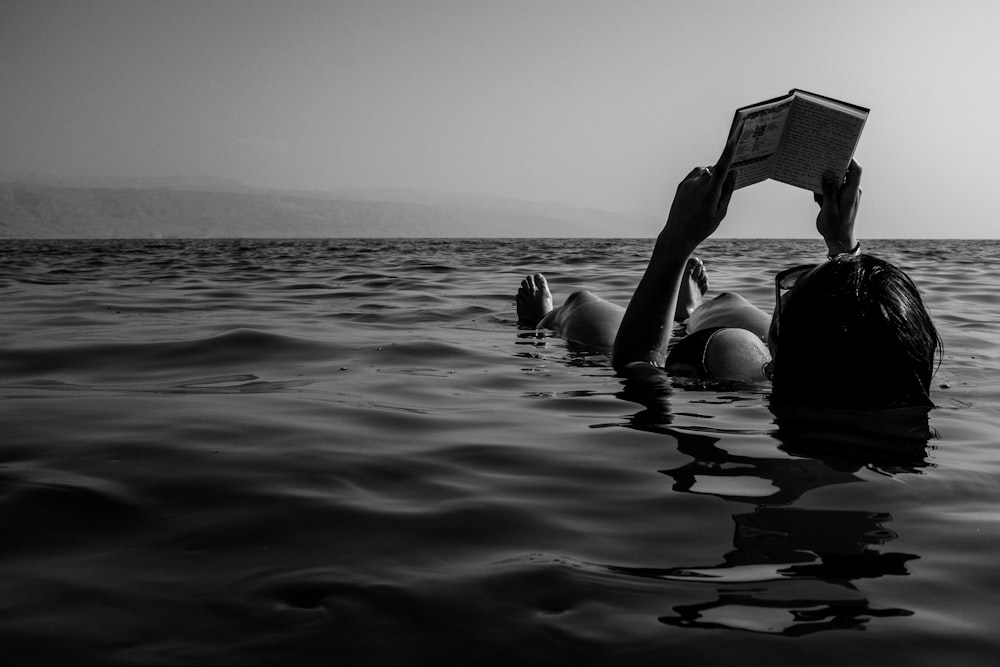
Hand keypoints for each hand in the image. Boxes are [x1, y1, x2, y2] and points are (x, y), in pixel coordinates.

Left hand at [658, 139, 736, 256]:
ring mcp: (688, 183)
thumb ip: (728, 190)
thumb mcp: (720, 212)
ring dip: (711, 179)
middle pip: (716, 171)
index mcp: (710, 192)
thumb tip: (733, 171)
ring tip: (706, 200)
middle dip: (721, 178)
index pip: (722, 167)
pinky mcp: (682, 184)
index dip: (728, 151)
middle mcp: (698, 184)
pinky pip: (697, 175)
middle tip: (717, 199)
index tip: (734, 137)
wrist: (677, 235)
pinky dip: (702, 180)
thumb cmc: (702, 226)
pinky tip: (700, 195)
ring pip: (706, 172)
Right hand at [814, 159, 860, 254]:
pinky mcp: (840, 199)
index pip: (855, 170)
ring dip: (825, 184)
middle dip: (831, 170)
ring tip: (818, 196)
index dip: (849, 159)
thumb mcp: (830, 210)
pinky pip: (833, 189)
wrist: (838, 241)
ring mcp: (846, 195)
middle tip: (819, 167)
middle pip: (845, 173)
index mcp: (851, 193)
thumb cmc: (835, 227)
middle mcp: (851, 192)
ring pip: (836, 181)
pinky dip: (824, 191)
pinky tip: (819, 200)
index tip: (837, 152)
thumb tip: (828, 173)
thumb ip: (829, 191)